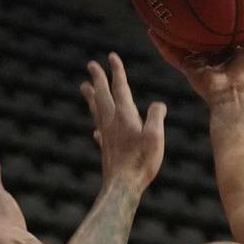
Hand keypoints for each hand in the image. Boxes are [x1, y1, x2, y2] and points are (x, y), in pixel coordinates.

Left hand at [81, 52, 166, 187]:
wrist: (122, 186)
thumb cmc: (141, 162)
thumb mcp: (155, 137)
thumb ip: (157, 116)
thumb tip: (158, 104)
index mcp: (125, 116)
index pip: (120, 88)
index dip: (116, 71)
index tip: (111, 56)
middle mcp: (112, 122)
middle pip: (103, 95)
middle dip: (98, 79)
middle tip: (91, 65)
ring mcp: (106, 135)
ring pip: (96, 110)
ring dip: (91, 97)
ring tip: (84, 87)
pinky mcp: (106, 149)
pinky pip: (99, 131)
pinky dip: (97, 125)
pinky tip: (96, 129)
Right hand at [149, 8, 243, 103]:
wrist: (233, 93)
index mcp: (228, 51)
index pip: (221, 32)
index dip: (216, 19)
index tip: (210, 1)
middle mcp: (211, 55)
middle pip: (199, 36)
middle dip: (192, 23)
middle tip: (183, 2)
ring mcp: (198, 61)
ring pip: (181, 43)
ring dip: (171, 30)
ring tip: (160, 13)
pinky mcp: (188, 68)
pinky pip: (171, 54)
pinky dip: (161, 44)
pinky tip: (152, 29)